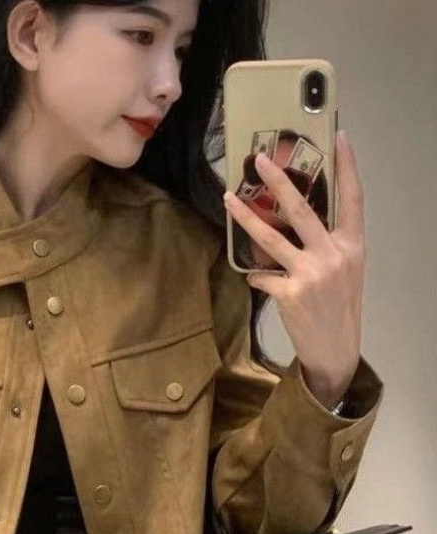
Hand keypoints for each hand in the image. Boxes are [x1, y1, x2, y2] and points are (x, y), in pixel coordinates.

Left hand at [223, 130, 364, 405]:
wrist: (335, 347)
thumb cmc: (339, 305)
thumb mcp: (346, 268)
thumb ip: (329, 243)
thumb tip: (296, 219)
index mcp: (352, 244)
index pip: (353, 197)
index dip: (347, 166)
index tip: (338, 137)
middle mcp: (334, 254)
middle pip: (302, 209)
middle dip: (278, 181)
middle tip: (259, 160)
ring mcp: (311, 273)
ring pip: (270, 237)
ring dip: (246, 216)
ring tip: (228, 198)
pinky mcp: (290, 293)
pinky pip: (261, 275)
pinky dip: (256, 275)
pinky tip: (257, 278)